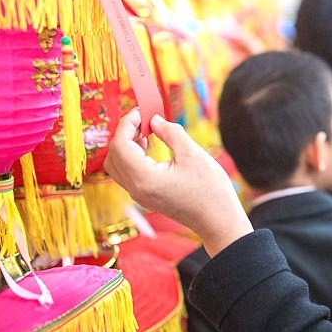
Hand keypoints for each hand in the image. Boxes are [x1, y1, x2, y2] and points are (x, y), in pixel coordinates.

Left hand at [104, 109, 252, 256]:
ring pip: (117, 165)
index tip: (141, 110)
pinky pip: (127, 173)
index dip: (127, 124)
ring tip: (146, 131)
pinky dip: (132, 156)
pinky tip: (149, 146)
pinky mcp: (146, 197)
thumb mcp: (192, 154)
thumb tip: (154, 120)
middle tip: (144, 118)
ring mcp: (140, 195)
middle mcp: (136, 189)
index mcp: (144, 178)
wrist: (218, 220)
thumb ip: (170, 133)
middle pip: (113, 155)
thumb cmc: (209, 189)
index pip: (120, 145)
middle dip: (125, 133)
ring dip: (126, 145)